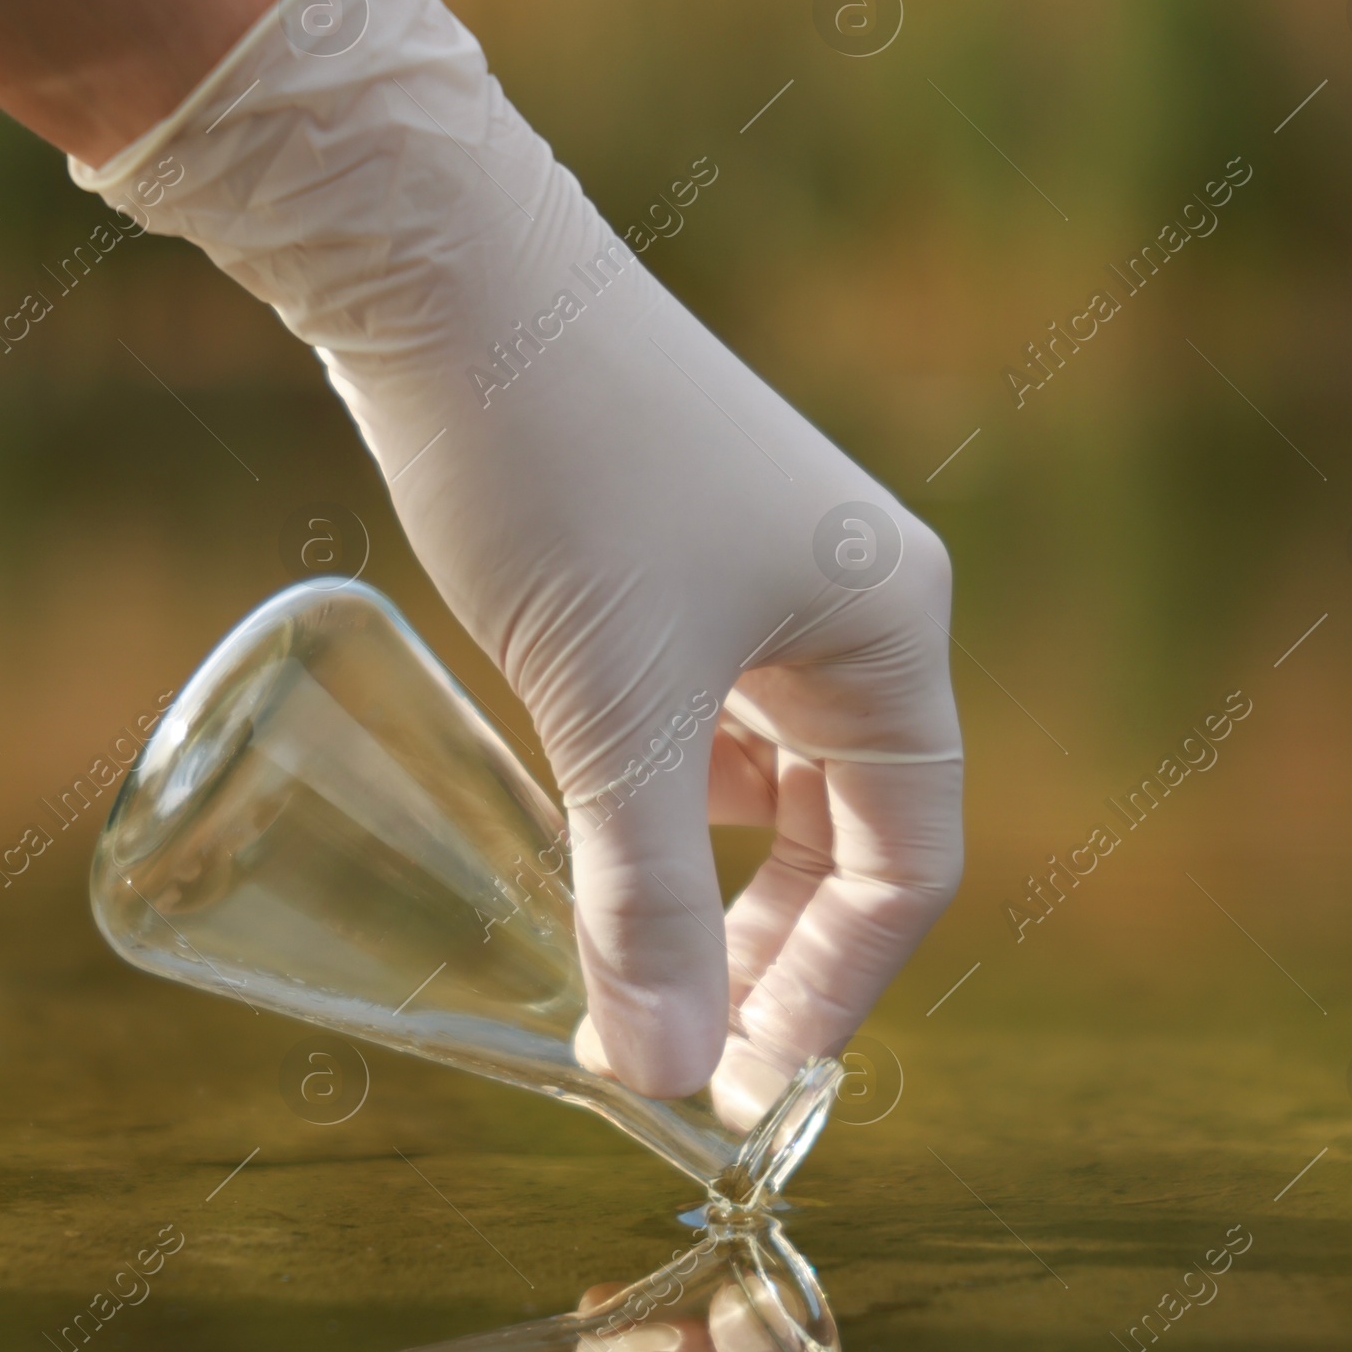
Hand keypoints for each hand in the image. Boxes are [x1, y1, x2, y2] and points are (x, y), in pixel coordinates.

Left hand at [71, 0, 962, 1123]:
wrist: (443, 272)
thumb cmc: (556, 471)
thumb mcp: (607, 711)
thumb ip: (639, 899)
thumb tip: (660, 1077)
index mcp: (888, 626)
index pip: (907, 860)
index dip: (833, 987)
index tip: (741, 1080)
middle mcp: (848, 600)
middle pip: (842, 828)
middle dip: (765, 945)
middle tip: (673, 1038)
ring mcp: (757, 572)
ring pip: (761, 777)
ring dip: (702, 878)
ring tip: (620, 956)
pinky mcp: (669, 554)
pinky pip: (694, 716)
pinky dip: (654, 795)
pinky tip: (590, 830)